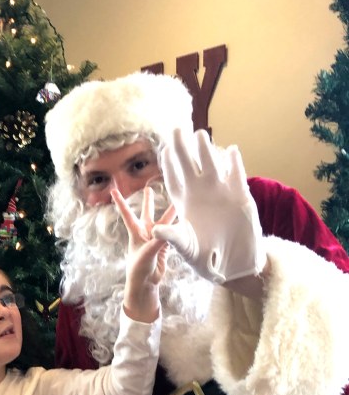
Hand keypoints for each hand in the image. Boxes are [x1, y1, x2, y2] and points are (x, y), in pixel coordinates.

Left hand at [111, 183, 174, 321]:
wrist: (145, 284)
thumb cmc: (139, 268)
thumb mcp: (147, 254)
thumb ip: (157, 241)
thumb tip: (168, 230)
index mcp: (135, 233)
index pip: (127, 214)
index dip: (121, 202)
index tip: (113, 190)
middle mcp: (145, 233)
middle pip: (147, 213)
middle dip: (148, 202)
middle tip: (149, 188)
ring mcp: (154, 240)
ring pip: (163, 223)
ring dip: (170, 213)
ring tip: (177, 201)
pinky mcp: (163, 247)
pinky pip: (171, 234)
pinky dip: (177, 228)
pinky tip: (184, 221)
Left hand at [152, 128, 265, 285]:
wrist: (235, 264)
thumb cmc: (206, 258)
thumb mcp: (187, 249)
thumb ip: (173, 238)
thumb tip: (155, 230)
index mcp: (184, 202)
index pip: (173, 178)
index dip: (169, 163)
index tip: (163, 149)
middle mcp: (201, 193)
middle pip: (189, 165)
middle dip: (182, 148)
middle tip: (177, 129)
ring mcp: (221, 192)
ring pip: (212, 165)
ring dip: (207, 150)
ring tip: (201, 135)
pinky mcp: (240, 197)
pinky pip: (237, 176)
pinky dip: (235, 164)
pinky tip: (232, 151)